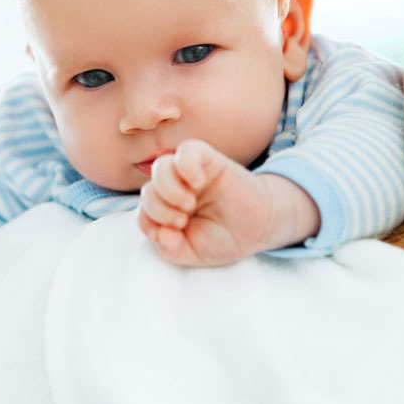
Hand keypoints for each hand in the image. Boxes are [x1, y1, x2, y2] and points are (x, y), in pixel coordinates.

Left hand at [137, 138, 318, 265]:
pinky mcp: (209, 160)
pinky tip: (198, 182)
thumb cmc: (225, 238)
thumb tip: (159, 235)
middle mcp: (175, 188)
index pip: (143, 211)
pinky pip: (187, 150)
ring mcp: (191, 173)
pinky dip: (186, 165)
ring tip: (188, 204)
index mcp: (167, 210)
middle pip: (148, 190)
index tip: (171, 235)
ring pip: (161, 167)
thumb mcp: (193, 253)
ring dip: (168, 189)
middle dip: (159, 209)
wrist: (260, 228)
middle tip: (182, 220)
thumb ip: (170, 249)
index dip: (150, 223)